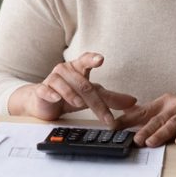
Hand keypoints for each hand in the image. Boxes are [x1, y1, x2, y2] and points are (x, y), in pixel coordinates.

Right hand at [8, 52, 136, 124]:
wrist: (44, 102)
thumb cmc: (69, 95)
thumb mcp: (91, 96)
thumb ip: (110, 98)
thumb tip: (133, 101)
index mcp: (78, 68)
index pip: (86, 60)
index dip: (92, 59)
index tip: (100, 60)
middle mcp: (65, 70)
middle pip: (83, 84)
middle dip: (96, 102)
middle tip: (107, 118)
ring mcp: (52, 79)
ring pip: (65, 86)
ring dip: (72, 95)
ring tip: (79, 104)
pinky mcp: (41, 90)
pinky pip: (46, 90)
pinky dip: (51, 94)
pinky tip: (55, 98)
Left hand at [115, 93, 175, 146]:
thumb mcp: (164, 106)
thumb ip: (144, 113)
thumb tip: (121, 117)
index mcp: (164, 102)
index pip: (143, 111)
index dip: (128, 119)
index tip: (115, 127)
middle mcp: (175, 106)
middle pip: (159, 119)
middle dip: (146, 130)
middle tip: (136, 139)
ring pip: (173, 124)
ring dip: (162, 133)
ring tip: (151, 142)